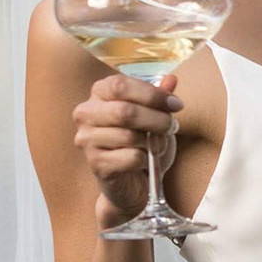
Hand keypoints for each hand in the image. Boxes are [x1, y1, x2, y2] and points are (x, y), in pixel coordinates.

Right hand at [71, 72, 181, 225]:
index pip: (120, 85)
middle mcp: (86, 113)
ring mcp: (87, 139)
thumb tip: (172, 80)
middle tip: (172, 126)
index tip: (176, 105)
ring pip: (129, 136)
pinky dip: (147, 160)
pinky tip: (146, 162)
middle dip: (156, 119)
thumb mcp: (155, 115)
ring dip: (154, 142)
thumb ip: (160, 97)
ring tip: (159, 146)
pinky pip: (131, 157)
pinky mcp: (96, 164)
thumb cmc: (143, 142)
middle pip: (124, 111)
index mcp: (99, 93)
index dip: (152, 94)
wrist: (135, 181)